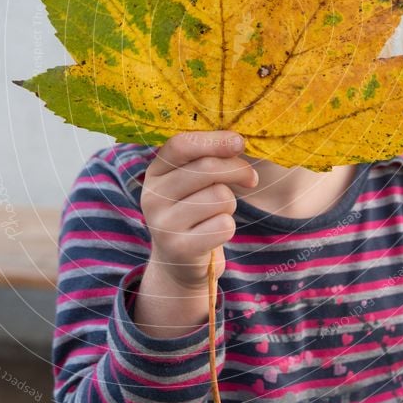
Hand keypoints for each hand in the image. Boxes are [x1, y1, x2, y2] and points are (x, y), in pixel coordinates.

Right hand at [140, 130, 257, 289]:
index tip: (240, 142)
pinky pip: (223, 225)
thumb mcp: (193, 181)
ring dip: (230, 203)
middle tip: (251, 178)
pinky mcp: (179, 248)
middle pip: (206, 168)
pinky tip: (214, 233)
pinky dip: (227, 227)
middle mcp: (152, 196)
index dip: (214, 140)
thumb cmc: (194, 210)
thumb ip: (208, 159)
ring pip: (220, 196)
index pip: (181, 145)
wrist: (179, 262)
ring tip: (218, 212)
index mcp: (155, 172)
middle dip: (237, 169)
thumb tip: (237, 142)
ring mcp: (163, 224)